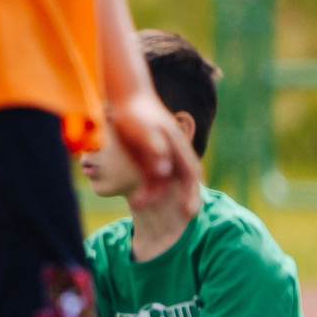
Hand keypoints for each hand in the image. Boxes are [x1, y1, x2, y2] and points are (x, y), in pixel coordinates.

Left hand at [110, 90, 203, 215]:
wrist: (125, 99)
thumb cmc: (136, 112)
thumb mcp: (144, 129)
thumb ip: (155, 149)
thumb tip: (164, 171)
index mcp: (178, 145)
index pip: (191, 172)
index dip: (192, 191)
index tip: (190, 208)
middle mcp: (173, 154)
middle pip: (184, 181)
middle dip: (186, 199)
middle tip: (185, 217)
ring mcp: (160, 157)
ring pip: (164, 183)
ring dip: (155, 196)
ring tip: (138, 205)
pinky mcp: (145, 159)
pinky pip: (149, 179)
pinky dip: (145, 191)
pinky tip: (135, 200)